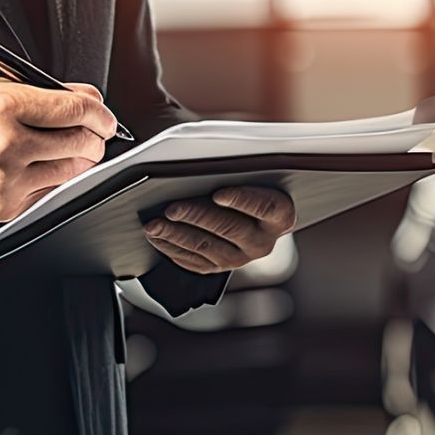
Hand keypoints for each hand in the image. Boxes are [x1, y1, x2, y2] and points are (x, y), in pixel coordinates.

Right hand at [0, 77, 117, 222]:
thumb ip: (44, 93)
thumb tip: (88, 97)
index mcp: (3, 107)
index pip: (73, 109)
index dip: (99, 113)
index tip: (104, 117)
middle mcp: (6, 145)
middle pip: (80, 143)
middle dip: (94, 138)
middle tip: (93, 134)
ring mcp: (6, 180)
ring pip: (71, 172)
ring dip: (78, 161)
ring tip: (66, 150)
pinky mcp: (4, 208)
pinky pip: (49, 194)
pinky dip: (52, 181)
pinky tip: (38, 169)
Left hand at [145, 186, 295, 273]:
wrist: (257, 221)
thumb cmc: (252, 191)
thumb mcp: (254, 178)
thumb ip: (237, 172)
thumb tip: (202, 165)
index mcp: (279, 216)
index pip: (264, 206)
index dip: (241, 200)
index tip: (218, 194)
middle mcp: (262, 241)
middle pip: (228, 228)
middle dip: (195, 217)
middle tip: (172, 209)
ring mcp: (240, 258)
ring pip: (205, 247)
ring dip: (176, 235)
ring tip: (155, 226)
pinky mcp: (219, 269)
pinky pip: (193, 261)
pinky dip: (172, 248)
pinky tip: (158, 238)